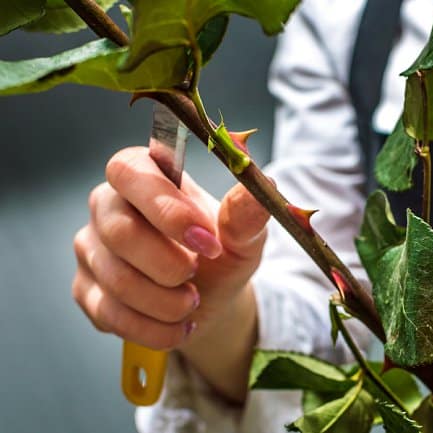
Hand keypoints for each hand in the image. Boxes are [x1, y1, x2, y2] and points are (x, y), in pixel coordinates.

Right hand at [72, 146, 268, 400]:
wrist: (208, 298)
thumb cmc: (220, 253)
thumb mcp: (243, 236)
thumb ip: (247, 215)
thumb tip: (268, 186)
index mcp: (145, 175)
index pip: (130, 172)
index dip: (165, 208)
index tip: (206, 240)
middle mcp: (108, 205)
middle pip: (119, 231)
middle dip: (168, 265)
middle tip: (196, 275)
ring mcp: (91, 248)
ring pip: (116, 278)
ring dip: (165, 302)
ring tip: (192, 303)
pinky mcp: (85, 289)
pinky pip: (109, 314)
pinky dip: (153, 329)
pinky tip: (178, 327)